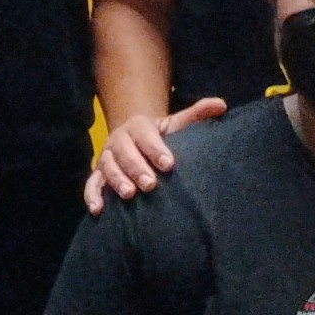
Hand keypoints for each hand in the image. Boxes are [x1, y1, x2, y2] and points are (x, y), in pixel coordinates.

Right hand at [85, 99, 227, 212]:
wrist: (133, 140)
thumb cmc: (159, 137)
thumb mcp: (175, 125)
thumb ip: (196, 115)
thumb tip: (222, 105)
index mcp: (138, 126)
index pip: (145, 134)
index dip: (155, 148)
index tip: (169, 164)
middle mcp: (119, 140)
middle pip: (124, 151)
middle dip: (136, 167)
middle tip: (151, 184)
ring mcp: (107, 157)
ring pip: (107, 167)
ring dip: (117, 180)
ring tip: (130, 195)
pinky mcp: (98, 175)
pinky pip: (92, 184)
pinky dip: (92, 196)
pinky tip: (98, 210)